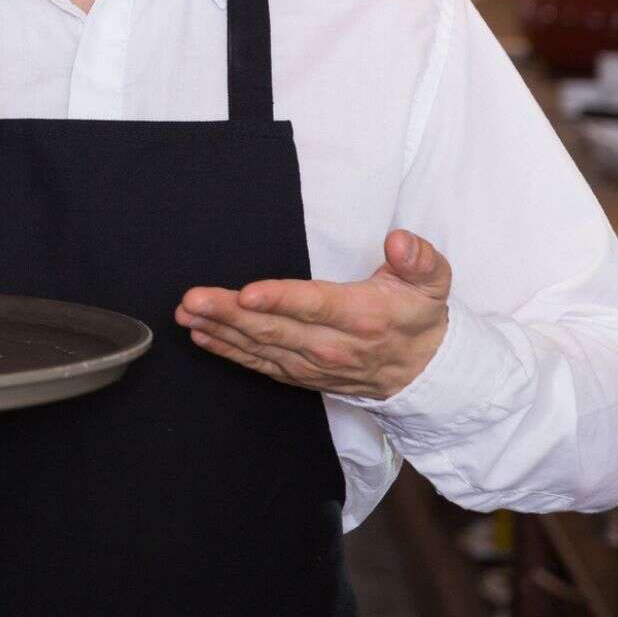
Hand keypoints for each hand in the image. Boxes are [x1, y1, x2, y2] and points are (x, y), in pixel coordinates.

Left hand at [174, 229, 452, 399]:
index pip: (314, 306)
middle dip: (229, 313)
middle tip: (192, 299)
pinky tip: (201, 336)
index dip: (280, 300)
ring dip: (219, 331)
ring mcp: (313, 365)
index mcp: (362, 317)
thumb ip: (419, 259)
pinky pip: (259, 364)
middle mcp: (333, 346)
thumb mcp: (432, 282)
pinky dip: (228, 351)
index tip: (247, 294)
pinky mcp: (300, 375)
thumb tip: (400, 241)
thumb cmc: (418, 315)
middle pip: (275, 329)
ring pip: (260, 347)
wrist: (424, 372)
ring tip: (185, 314)